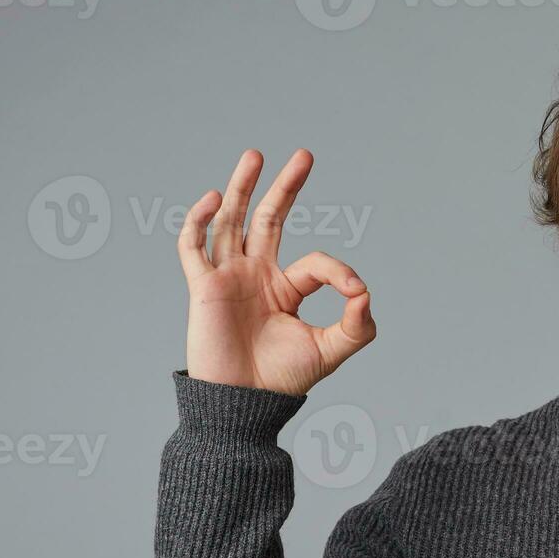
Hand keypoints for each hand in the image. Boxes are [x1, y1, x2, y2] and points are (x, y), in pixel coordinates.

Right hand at [178, 148, 374, 395]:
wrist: (244, 402)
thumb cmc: (282, 379)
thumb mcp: (331, 351)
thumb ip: (358, 325)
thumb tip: (365, 292)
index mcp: (285, 289)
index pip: (314, 262)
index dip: (338, 272)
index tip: (355, 291)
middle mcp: (256, 275)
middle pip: (269, 220)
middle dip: (286, 188)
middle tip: (305, 155)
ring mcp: (228, 277)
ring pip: (232, 222)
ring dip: (243, 188)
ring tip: (256, 155)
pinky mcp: (203, 286)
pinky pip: (193, 246)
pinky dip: (200, 220)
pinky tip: (217, 198)